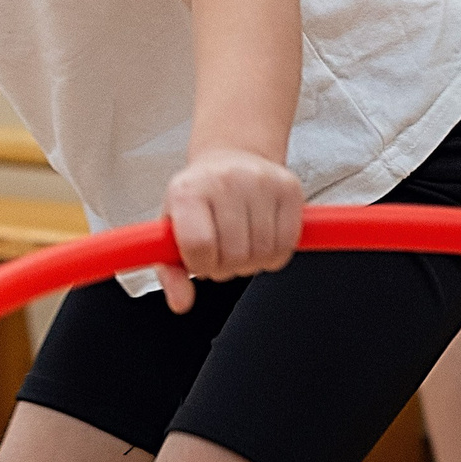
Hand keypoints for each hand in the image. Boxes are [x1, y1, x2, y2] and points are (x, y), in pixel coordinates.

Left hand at [154, 147, 302, 314]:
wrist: (231, 159)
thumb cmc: (200, 197)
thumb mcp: (172, 230)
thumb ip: (171, 272)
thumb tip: (180, 302)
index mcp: (188, 190)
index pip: (200, 246)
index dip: (202, 264)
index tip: (200, 258)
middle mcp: (225, 180)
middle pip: (234, 255)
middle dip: (227, 266)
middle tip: (222, 250)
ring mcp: (261, 182)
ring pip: (263, 253)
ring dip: (251, 261)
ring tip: (240, 242)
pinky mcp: (290, 188)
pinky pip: (287, 245)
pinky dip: (274, 253)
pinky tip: (260, 237)